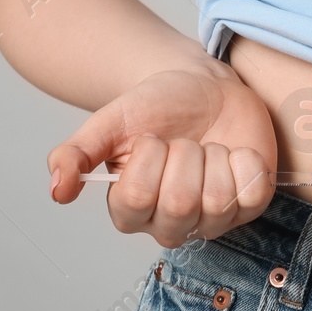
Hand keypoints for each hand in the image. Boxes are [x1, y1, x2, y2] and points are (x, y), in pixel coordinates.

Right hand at [46, 66, 279, 247]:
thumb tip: (57, 190)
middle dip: (183, 155)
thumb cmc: (156, 108)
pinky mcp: (249, 205)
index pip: (135, 200)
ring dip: (215, 157)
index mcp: (130, 209)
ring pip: (218, 201)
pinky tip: (236, 152)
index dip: (147, 160)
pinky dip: (247, 162)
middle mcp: (170, 224)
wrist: (203, 86)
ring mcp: (213, 219)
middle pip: (179, 204)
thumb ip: (75, 154)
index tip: (150, 140)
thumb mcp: (109, 123)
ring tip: (207, 147)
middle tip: (183, 141)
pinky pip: (254, 195)